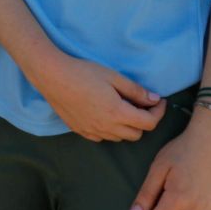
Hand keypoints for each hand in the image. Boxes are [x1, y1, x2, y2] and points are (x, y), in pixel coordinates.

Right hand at [31, 55, 164, 141]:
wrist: (51, 76)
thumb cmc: (82, 72)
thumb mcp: (113, 76)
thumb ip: (136, 90)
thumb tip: (155, 99)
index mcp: (118, 113)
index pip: (149, 123)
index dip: (159, 112)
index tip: (158, 101)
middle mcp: (107, 127)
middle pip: (137, 134)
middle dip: (144, 120)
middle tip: (141, 103)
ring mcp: (92, 131)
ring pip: (120, 137)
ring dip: (127, 126)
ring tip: (121, 107)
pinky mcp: (80, 130)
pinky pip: (103, 137)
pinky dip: (110, 129)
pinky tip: (103, 113)